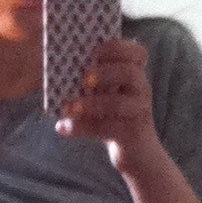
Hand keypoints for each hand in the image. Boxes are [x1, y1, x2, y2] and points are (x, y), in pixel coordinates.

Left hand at [53, 36, 161, 176]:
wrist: (138, 155)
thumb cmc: (116, 119)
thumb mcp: (107, 96)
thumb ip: (92, 82)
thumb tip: (58, 69)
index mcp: (136, 75)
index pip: (138, 52)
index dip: (117, 47)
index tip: (94, 51)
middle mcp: (142, 91)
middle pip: (130, 73)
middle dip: (104, 72)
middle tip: (83, 80)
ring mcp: (139, 112)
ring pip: (119, 103)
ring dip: (91, 104)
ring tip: (69, 108)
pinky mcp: (132, 134)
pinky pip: (108, 129)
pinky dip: (82, 128)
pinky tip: (62, 127)